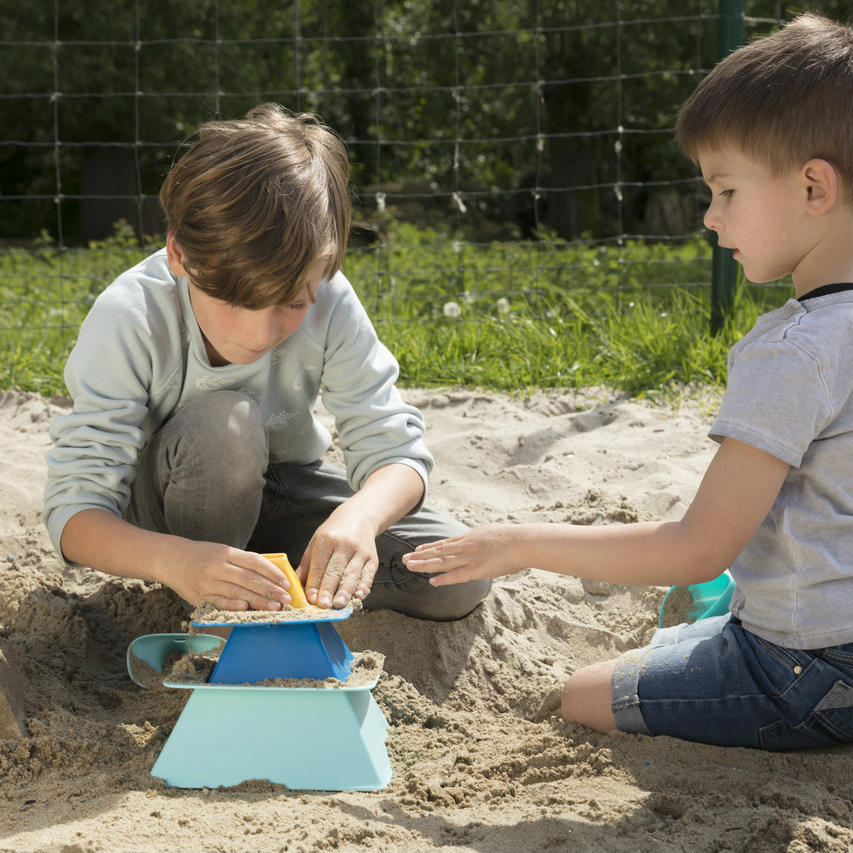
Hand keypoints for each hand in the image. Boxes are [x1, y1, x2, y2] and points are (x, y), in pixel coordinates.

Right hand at [163, 540, 293, 610]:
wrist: (170, 559)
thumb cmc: (202, 555)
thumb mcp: (223, 551)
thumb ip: (243, 562)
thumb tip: (269, 575)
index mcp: (226, 552)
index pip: (255, 562)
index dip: (273, 573)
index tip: (286, 582)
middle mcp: (217, 566)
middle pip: (249, 579)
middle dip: (270, 590)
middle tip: (286, 598)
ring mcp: (207, 582)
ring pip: (237, 593)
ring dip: (258, 601)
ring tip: (274, 607)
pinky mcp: (199, 596)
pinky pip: (220, 602)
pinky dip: (234, 606)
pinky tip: (247, 609)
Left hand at [298, 504, 379, 608]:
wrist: (358, 517)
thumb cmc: (333, 533)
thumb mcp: (315, 543)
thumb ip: (306, 566)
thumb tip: (296, 587)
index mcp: (326, 541)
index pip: (319, 566)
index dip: (314, 584)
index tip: (310, 599)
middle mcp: (344, 545)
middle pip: (335, 571)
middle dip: (328, 590)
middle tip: (323, 606)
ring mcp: (360, 552)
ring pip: (351, 575)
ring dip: (345, 591)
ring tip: (338, 604)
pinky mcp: (372, 559)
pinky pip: (368, 575)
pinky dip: (363, 586)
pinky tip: (358, 596)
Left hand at [402, 523, 525, 585]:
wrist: (524, 542)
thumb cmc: (512, 539)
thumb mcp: (491, 534)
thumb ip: (480, 539)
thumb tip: (475, 541)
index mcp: (470, 537)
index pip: (444, 543)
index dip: (429, 548)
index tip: (416, 550)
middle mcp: (466, 545)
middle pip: (438, 551)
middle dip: (420, 556)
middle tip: (404, 559)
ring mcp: (471, 557)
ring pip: (442, 562)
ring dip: (425, 565)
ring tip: (409, 567)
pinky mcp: (478, 569)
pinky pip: (457, 575)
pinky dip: (444, 578)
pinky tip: (431, 581)